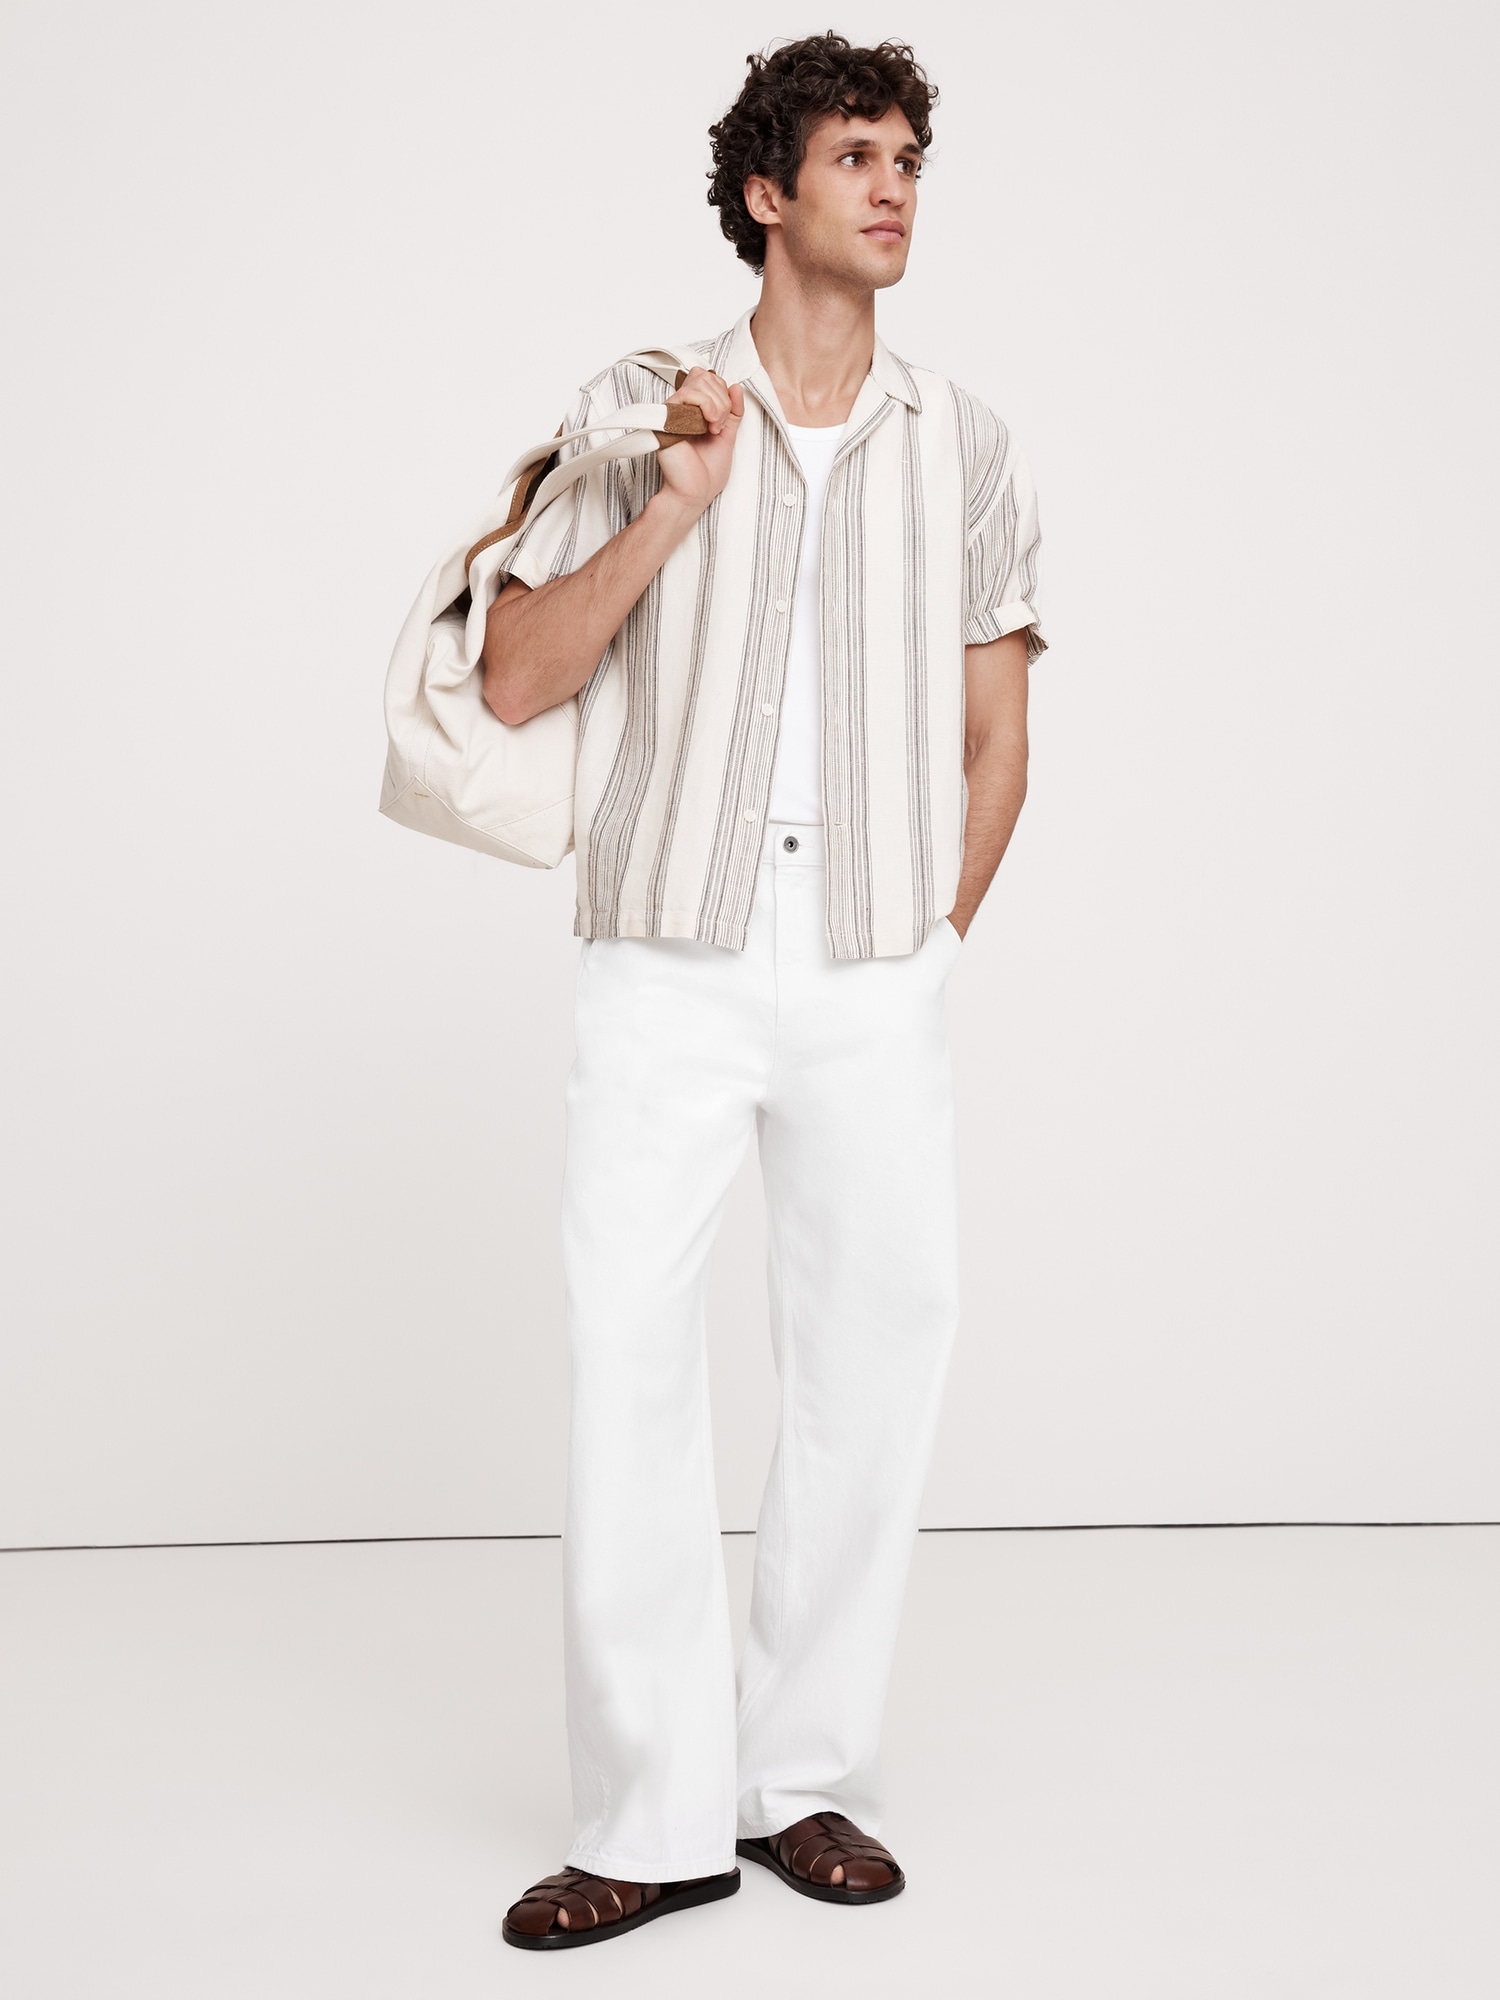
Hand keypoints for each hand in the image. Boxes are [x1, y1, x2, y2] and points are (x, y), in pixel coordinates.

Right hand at [655, 368, 743, 514]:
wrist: (695, 492)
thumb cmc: (707, 472)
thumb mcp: (728, 435)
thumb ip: (733, 411)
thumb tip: (737, 386)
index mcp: (693, 410)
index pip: (708, 378)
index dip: (723, 392)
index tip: (725, 419)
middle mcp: (681, 408)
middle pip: (704, 376)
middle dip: (722, 398)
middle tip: (720, 424)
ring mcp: (672, 411)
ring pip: (698, 382)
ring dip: (716, 404)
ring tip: (715, 427)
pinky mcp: (665, 418)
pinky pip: (687, 394)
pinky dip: (706, 406)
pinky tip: (708, 426)